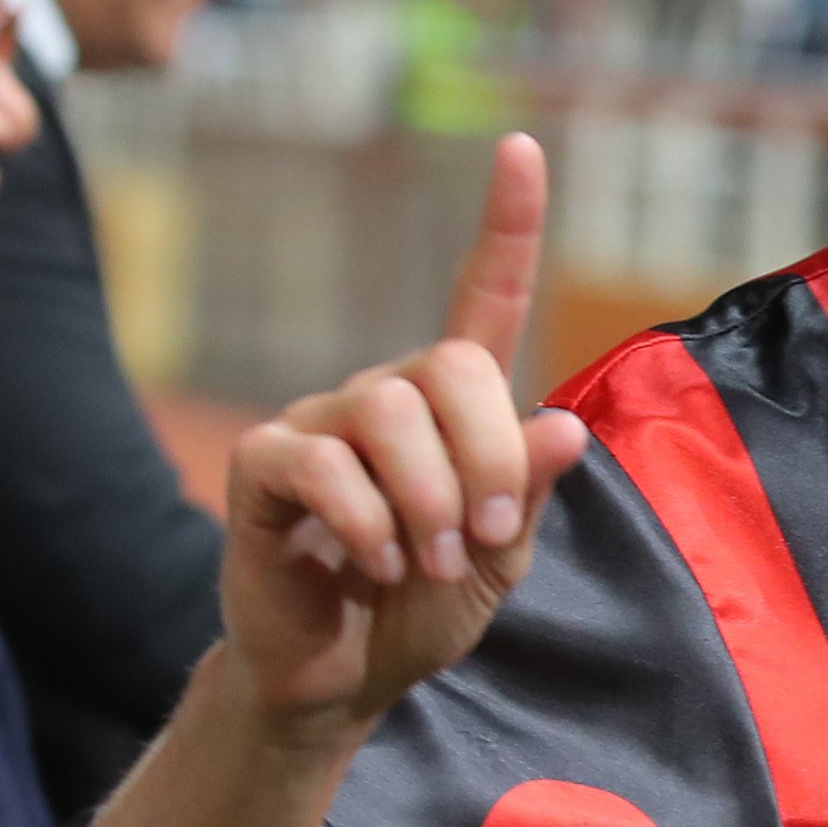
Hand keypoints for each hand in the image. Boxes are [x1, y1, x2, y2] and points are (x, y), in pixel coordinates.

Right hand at [221, 133, 591, 737]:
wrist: (342, 678)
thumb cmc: (421, 610)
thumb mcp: (500, 561)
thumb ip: (526, 495)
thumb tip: (562, 426)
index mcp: (450, 407)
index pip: (479, 295)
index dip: (506, 223)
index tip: (523, 148)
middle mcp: (384, 396)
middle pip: (447, 367)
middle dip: (484, 459)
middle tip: (481, 540)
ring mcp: (319, 424)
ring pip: (387, 412)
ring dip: (428, 499)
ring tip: (430, 562)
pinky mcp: (265, 466)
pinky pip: (321, 463)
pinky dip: (366, 521)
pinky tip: (377, 563)